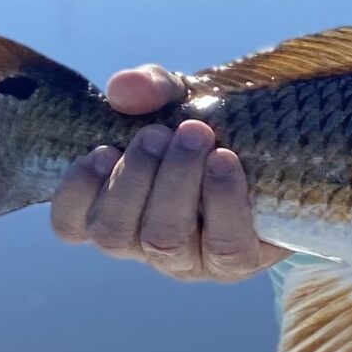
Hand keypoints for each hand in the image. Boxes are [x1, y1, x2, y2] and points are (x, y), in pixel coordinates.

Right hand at [49, 64, 286, 282]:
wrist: (280, 151)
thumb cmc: (210, 127)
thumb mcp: (177, 97)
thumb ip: (149, 87)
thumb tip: (123, 89)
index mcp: (116, 209)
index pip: (71, 224)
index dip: (77, 193)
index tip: (102, 150)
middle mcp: (143, 243)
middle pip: (114, 233)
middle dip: (134, 176)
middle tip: (158, 133)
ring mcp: (188, 261)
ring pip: (164, 240)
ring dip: (175, 182)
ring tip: (195, 135)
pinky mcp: (235, 264)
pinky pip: (224, 247)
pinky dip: (221, 200)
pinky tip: (224, 161)